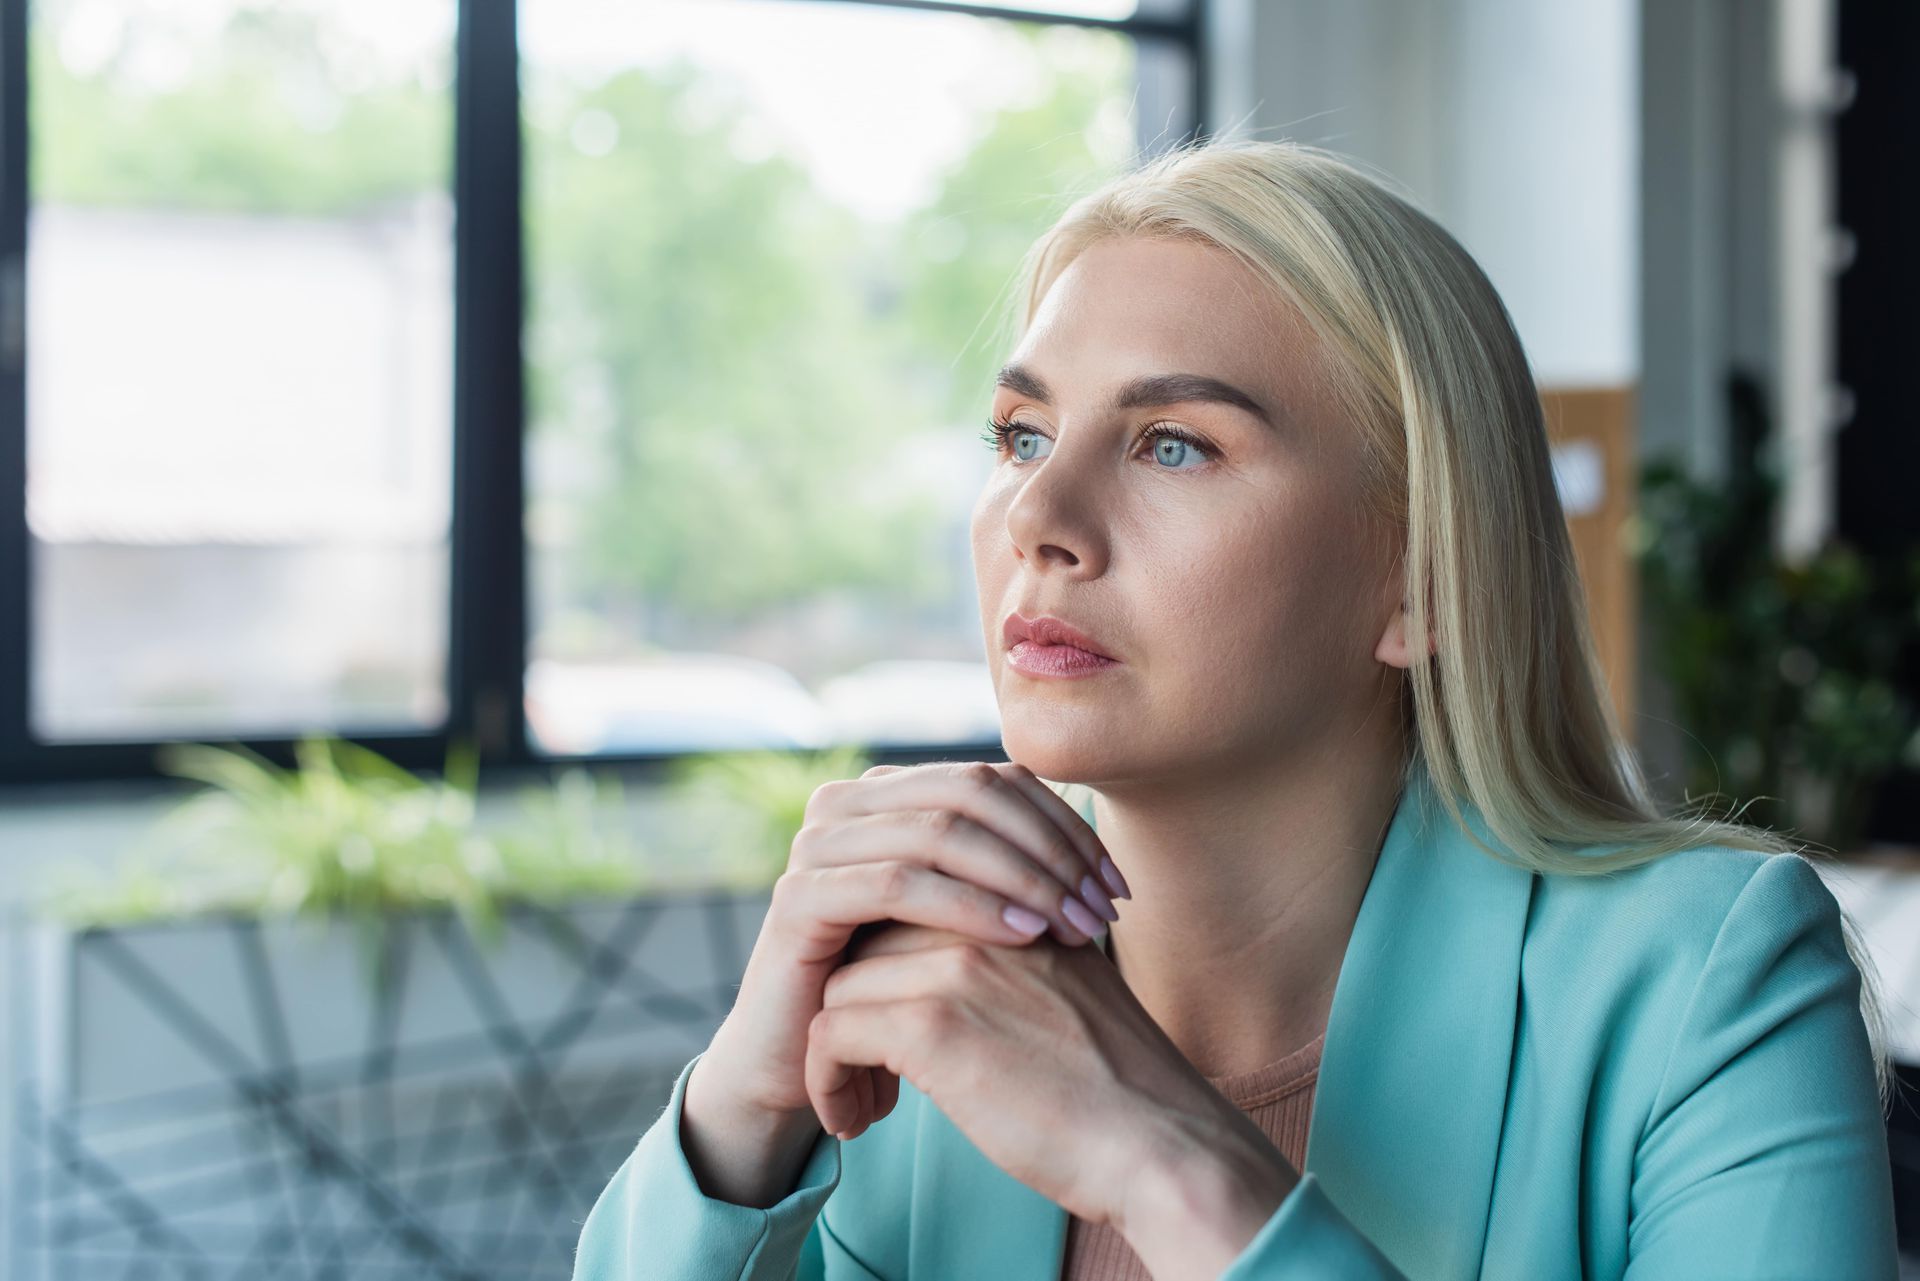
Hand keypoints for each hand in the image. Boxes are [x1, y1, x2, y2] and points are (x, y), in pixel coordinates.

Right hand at [697, 761, 1125, 1137]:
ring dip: (1022, 876)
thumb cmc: (899, 995)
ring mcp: (817, 844)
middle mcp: (848, 802)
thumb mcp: (963, 924)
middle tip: (1101, 910)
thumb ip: (1011, 874)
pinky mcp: (798, 897)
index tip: (1118, 888)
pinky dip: (969, 905)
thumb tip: (1103, 853)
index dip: (1067, 825)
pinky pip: (898, 883)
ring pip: (940, 831)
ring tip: (1073, 928)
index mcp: (890, 793)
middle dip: (1051, 849)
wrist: (806, 1064)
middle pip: (973, 792)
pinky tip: (1022, 939)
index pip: (998, 779)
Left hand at [804, 921, 1294, 1242]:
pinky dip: (827, 1083)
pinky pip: (830, 1036)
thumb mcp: (1067, 988)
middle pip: (865, 939)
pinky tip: (856, 1123)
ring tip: (863, 1104)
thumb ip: (1008, 962)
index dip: (885, 968)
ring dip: (835, 1051)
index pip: (906, 906)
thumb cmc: (1120, 1085)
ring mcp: (954, 964)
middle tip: (868, 1070)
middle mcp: (980, 916)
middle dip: (854, 1003)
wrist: (1163, 1141)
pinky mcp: (932, 1023)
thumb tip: (943, 982)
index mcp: (1014, 900)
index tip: (888, 1031)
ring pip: (839, 986)